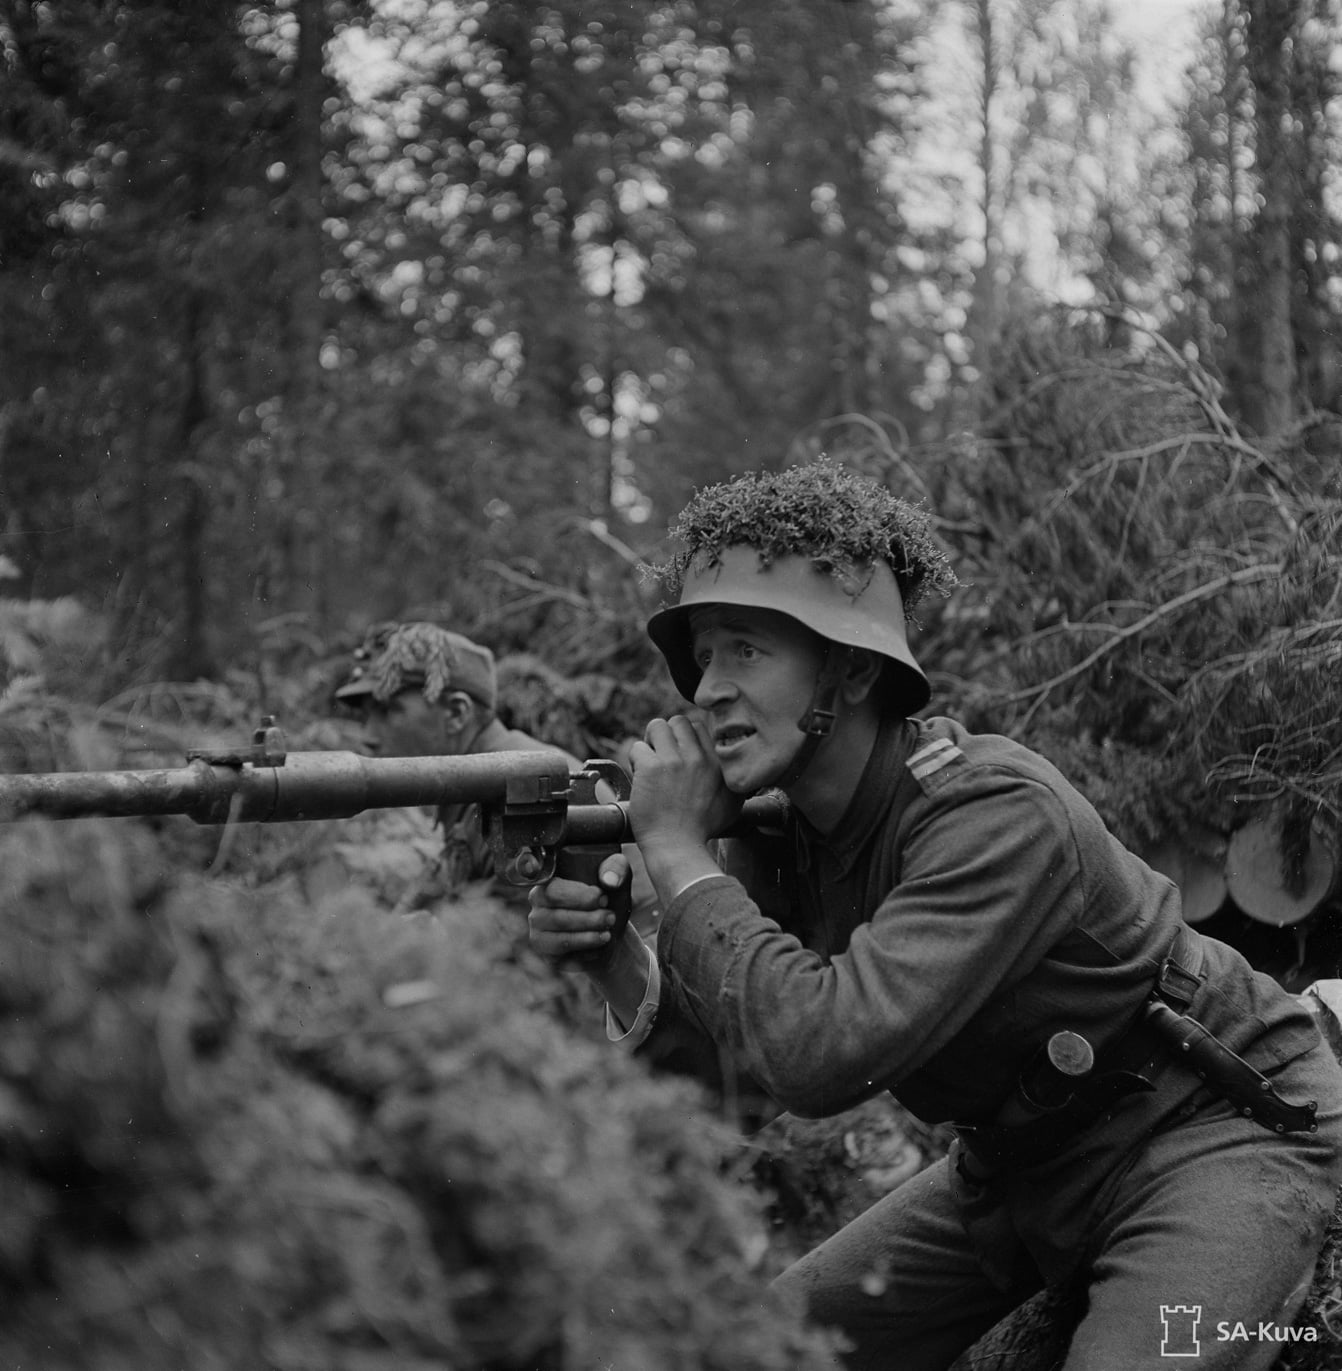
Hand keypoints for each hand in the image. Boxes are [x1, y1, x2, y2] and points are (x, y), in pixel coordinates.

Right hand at [528, 851, 630, 960]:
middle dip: (588, 916)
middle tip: (610, 916)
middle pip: (556, 913)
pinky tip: (600, 943)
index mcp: (547, 884)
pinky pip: (562, 952)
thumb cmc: (606, 897)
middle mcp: (537, 907)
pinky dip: (584, 948)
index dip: (578, 896)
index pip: (554, 890)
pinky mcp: (546, 952)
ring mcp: (538, 931)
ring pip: (559, 935)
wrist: (608, 929)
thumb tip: (610, 880)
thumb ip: (615, 868)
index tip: (602, 897)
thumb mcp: (615, 876)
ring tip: (608, 931)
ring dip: (587, 934)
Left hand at [627, 714, 740, 853]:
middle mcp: (699, 758)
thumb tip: (733, 765)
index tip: (679, 755)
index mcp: (718, 762)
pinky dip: (636, 761)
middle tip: (661, 756)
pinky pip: (638, 747)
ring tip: (650, 763)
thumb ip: (735, 778)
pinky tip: (640, 777)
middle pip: (679, 721)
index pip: (699, 727)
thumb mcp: (733, 802)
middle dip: (667, 736)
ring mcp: (675, 761)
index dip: (685, 739)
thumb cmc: (702, 829)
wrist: (678, 847)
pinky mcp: (652, 768)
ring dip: (650, 743)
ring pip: (657, 726)